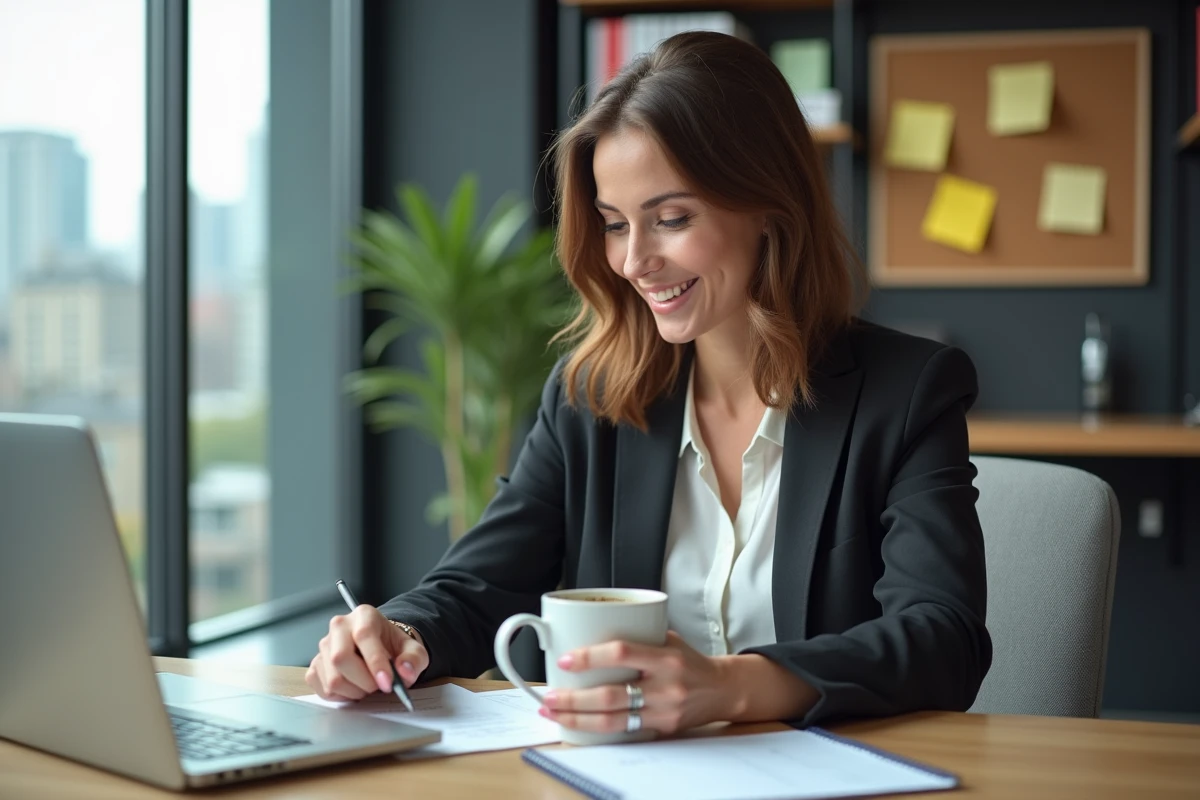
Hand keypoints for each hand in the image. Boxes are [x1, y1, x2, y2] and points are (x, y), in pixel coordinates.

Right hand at [305, 605, 428, 701]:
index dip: (375, 663)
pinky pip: (323, 689)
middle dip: (363, 681)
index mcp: (364, 615)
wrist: (381, 647)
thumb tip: (405, 671)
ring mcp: (324, 646)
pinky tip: (354, 688)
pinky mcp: (316, 664)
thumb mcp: (413, 649)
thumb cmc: (393, 646)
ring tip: (367, 686)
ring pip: (332, 678)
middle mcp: (339, 626)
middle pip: (340, 658)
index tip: (387, 683)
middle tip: (378, 686)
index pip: (364, 636)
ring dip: (354, 692)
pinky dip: (341, 696)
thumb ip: (414, 659)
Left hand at [539, 631, 734, 735]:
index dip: (590, 657)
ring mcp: (664, 711)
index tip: (566, 660)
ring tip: (554, 713)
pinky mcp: (662, 729)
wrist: (722, 689)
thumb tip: (591, 628)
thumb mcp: (668, 639)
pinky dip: (597, 730)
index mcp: (666, 657)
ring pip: (613, 721)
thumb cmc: (689, 661)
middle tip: (549, 697)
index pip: (623, 653)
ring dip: (578, 719)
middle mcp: (665, 686)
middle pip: (611, 695)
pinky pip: (624, 732)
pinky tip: (577, 725)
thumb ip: (636, 636)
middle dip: (574, 699)